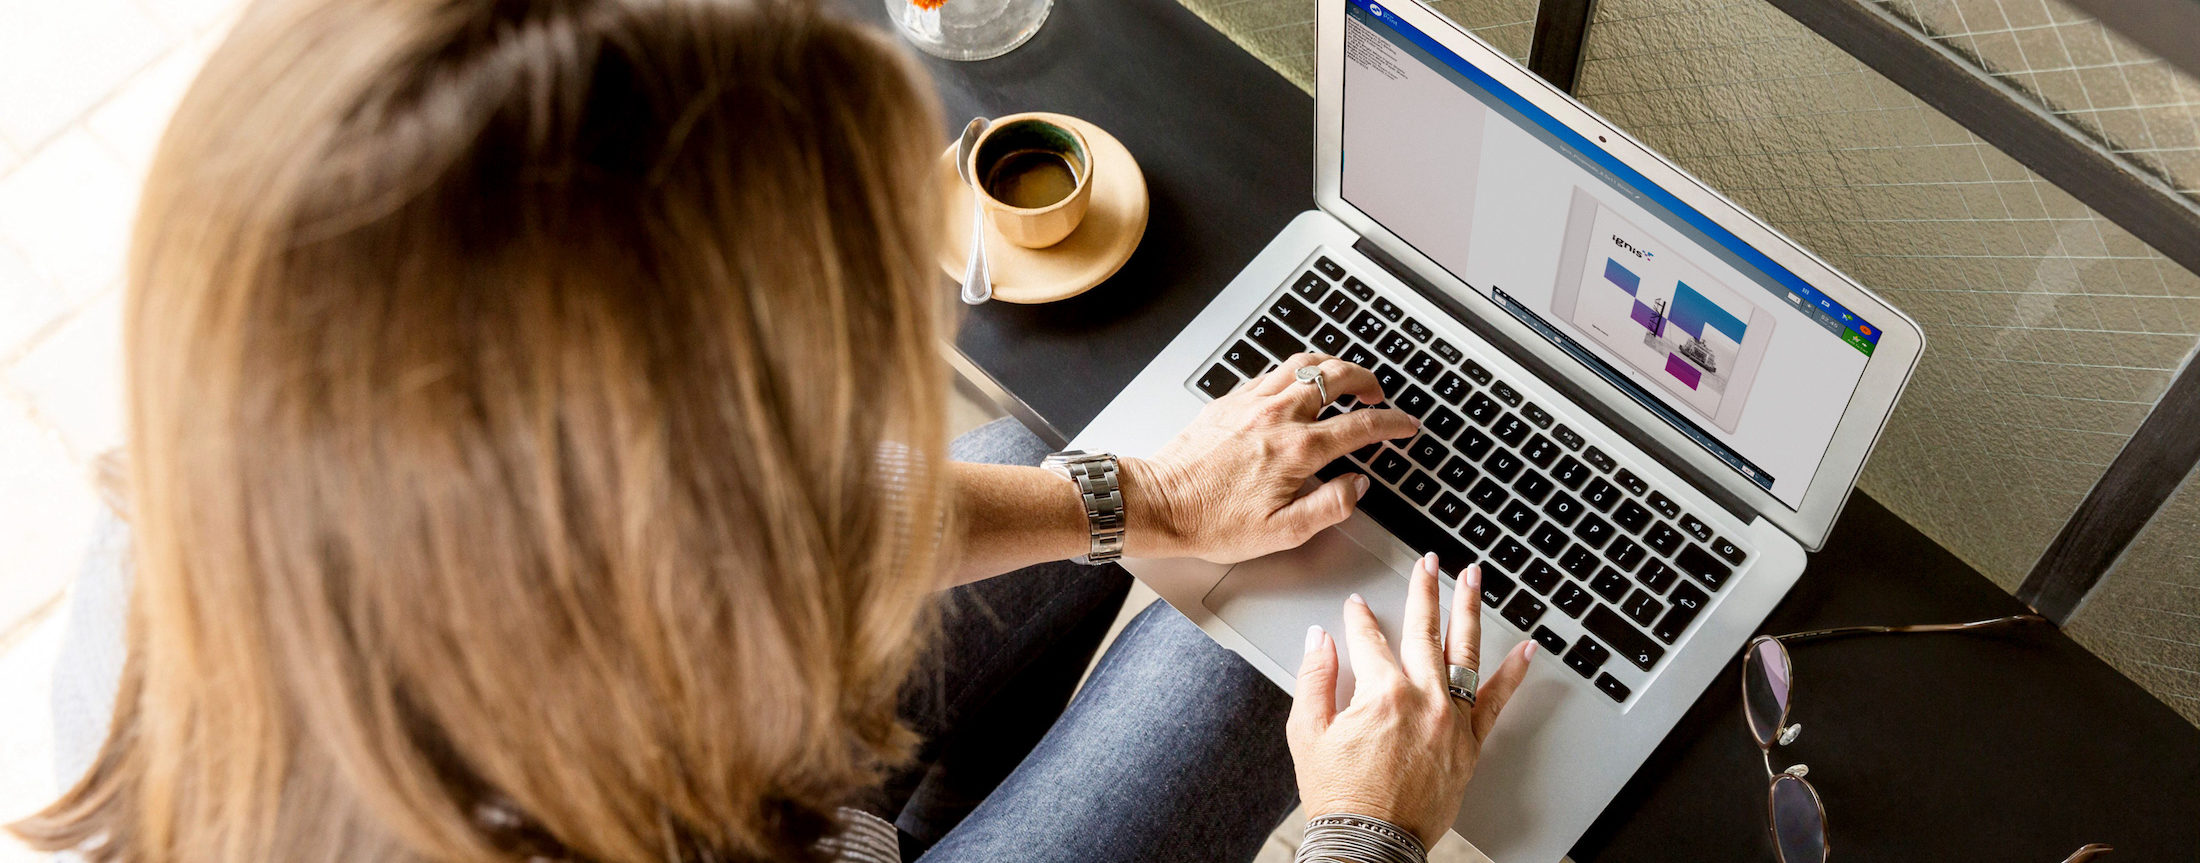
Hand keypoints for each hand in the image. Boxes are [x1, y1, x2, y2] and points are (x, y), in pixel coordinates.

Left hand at [1123, 353, 1418, 562]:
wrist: (1159, 504)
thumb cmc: (1211, 522)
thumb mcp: (1282, 532)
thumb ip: (1330, 506)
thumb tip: (1358, 486)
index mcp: (1297, 450)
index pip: (1360, 426)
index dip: (1392, 423)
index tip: (1406, 425)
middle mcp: (1277, 417)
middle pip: (1336, 377)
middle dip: (1367, 380)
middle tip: (1378, 394)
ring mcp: (1251, 403)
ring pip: (1303, 363)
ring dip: (1332, 365)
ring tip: (1345, 378)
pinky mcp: (1229, 401)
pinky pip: (1272, 371)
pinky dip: (1296, 371)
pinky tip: (1297, 384)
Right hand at [1286, 555, 1535, 847]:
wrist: (1371, 842)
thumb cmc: (1340, 795)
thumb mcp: (1308, 733)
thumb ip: (1314, 678)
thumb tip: (1319, 640)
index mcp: (1381, 693)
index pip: (1369, 639)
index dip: (1359, 619)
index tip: (1356, 607)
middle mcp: (1423, 699)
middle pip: (1423, 631)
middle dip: (1424, 591)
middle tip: (1429, 563)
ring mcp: (1451, 719)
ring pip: (1464, 651)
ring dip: (1468, 610)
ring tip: (1474, 580)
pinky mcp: (1470, 743)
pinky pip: (1496, 701)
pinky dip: (1514, 673)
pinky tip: (1527, 649)